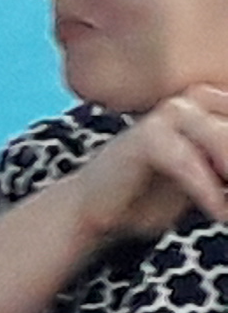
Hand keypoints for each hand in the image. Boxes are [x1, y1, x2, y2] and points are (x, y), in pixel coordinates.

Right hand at [60, 87, 227, 248]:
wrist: (96, 212)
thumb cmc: (158, 196)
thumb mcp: (215, 181)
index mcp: (218, 104)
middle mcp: (197, 99)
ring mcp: (170, 114)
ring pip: (221, 138)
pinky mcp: (145, 137)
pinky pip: (187, 161)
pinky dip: (207, 189)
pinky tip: (219, 213)